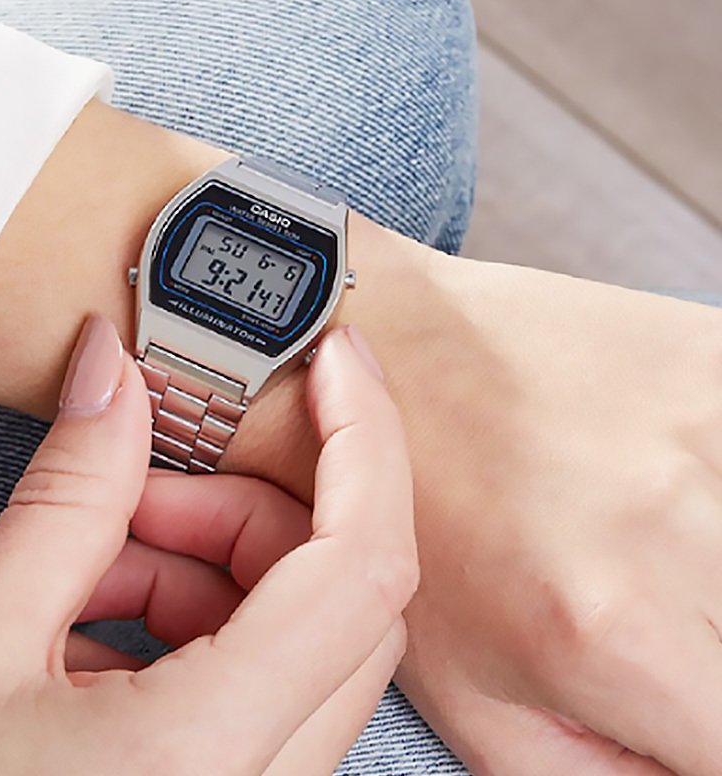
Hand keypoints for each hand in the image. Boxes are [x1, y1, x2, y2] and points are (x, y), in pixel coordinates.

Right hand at [0, 318, 417, 775]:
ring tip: (96, 562)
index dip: (364, 440)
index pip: (362, 567)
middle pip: (339, 594)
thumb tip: (112, 375)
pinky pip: (263, 682)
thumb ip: (66, 499)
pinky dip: (198, 621)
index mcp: (211, 752)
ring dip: (212, 566)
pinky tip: (98, 621)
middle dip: (252, 508)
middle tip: (148, 484)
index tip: (337, 361)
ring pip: (303, 636)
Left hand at [381, 256, 721, 775]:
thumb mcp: (477, 696)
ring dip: (712, 565)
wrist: (392, 347)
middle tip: (644, 612)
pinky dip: (721, 490)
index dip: (703, 733)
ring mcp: (705, 427)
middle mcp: (676, 527)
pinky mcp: (711, 355)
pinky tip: (671, 485)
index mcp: (615, 632)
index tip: (675, 698)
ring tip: (633, 537)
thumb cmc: (419, 520)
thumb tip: (688, 772)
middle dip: (707, 649)